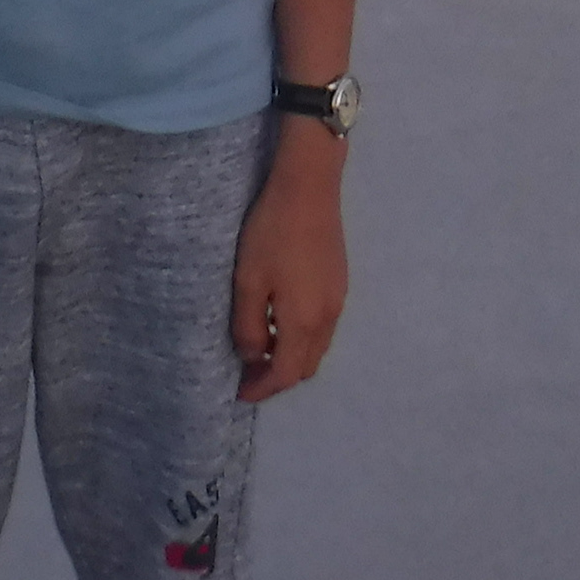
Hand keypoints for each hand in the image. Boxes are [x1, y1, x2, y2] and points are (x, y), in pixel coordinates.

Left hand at [230, 129, 348, 403]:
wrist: (309, 187)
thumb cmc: (272, 233)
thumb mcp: (249, 280)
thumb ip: (249, 325)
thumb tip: (253, 356)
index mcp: (303, 322)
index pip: (285, 374)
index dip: (262, 389)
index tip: (239, 392)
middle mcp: (327, 318)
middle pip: (305, 367)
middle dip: (277, 377)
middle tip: (247, 373)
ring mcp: (338, 300)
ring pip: (316, 348)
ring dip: (291, 358)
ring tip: (261, 348)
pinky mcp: (340, 283)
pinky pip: (322, 328)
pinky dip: (302, 338)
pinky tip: (281, 320)